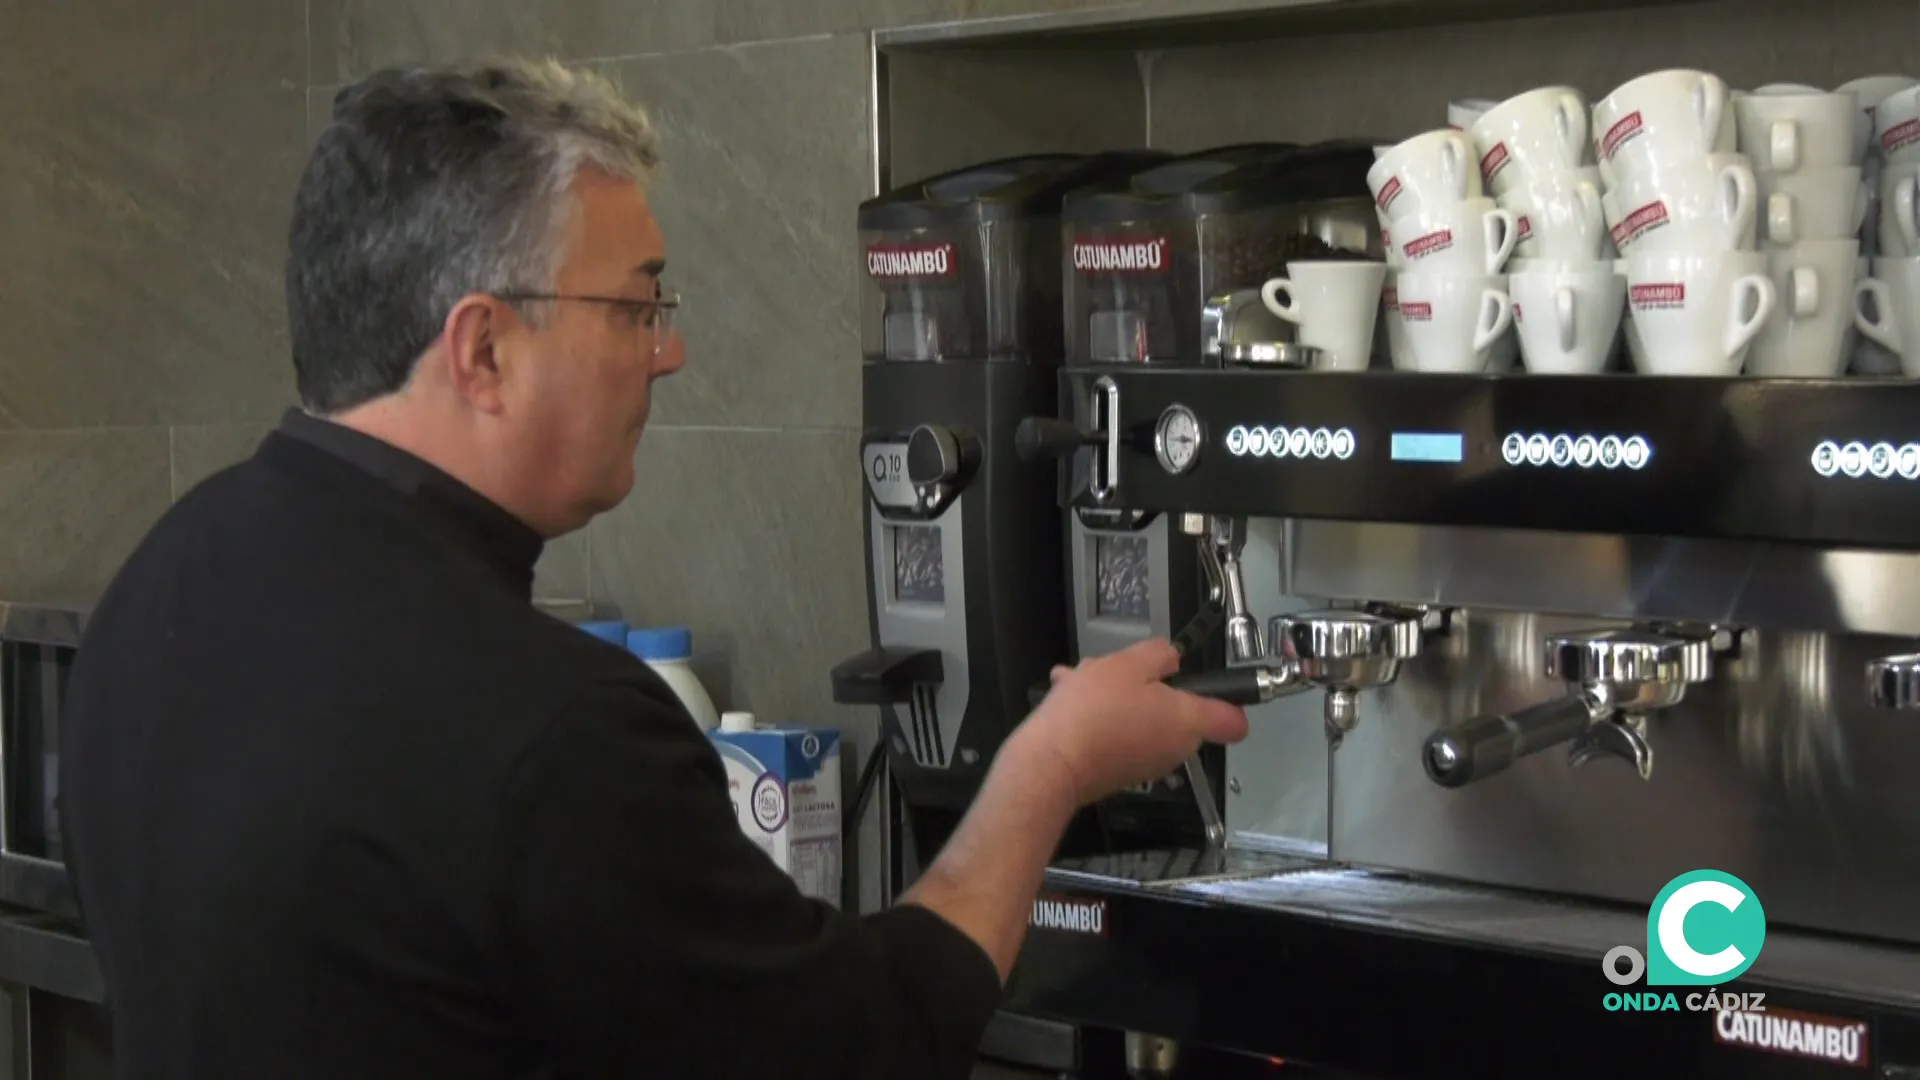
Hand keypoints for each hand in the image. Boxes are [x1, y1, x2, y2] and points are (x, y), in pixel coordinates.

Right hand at [1015, 639, 1249, 806]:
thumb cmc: (1092, 713)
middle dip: (1147, 685)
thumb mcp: (1127, 663)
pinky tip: (1069, 699)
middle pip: (1175, 709)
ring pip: (1141, 717)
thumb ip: (1159, 654)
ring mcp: (1146, 763)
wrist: (1050, 764)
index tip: (1215, 686)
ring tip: (1081, 681)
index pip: (1233, 721)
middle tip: (1118, 671)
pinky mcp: (1119, 771)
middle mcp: (1174, 748)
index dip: (1230, 700)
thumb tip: (1170, 659)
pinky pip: (1118, 733)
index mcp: (1187, 722)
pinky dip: (1099, 716)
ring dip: (1115, 696)